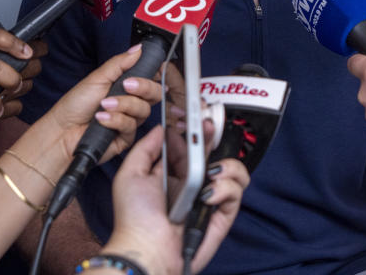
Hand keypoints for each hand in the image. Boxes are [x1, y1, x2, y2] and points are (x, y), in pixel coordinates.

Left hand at [46, 45, 162, 163]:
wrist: (62, 130)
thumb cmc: (75, 105)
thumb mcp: (98, 77)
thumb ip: (120, 63)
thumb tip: (138, 49)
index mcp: (126, 86)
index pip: (151, 78)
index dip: (153, 75)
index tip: (148, 70)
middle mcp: (131, 102)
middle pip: (155, 94)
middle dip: (143, 87)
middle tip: (126, 85)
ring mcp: (130, 120)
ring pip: (143, 110)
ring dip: (123, 105)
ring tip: (104, 104)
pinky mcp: (125, 137)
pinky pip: (131, 127)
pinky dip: (116, 120)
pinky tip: (101, 118)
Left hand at [101, 126, 249, 274]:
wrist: (146, 250)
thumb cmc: (134, 219)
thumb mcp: (130, 174)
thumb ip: (146, 147)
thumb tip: (161, 128)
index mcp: (171, 173)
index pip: (190, 145)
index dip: (195, 130)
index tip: (196, 116)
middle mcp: (192, 184)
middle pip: (214, 152)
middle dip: (214, 137)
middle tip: (210, 127)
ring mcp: (208, 198)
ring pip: (233, 170)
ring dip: (226, 165)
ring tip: (212, 171)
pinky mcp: (221, 214)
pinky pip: (235, 193)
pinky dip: (225, 189)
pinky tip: (208, 194)